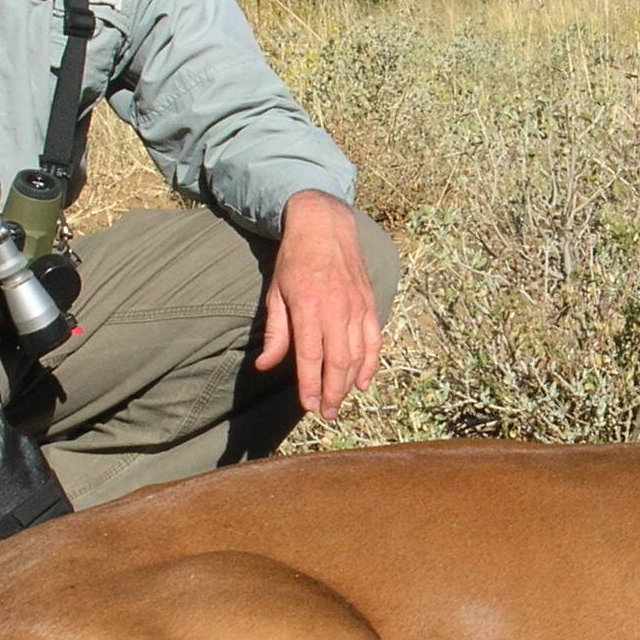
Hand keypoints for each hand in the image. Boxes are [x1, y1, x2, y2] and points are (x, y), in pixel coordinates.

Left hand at [255, 190, 382, 420]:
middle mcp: (336, 310)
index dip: (310, 386)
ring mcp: (356, 307)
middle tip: (326, 413)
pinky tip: (364, 382)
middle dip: (332, 393)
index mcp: (308, 307)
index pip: (311, 358)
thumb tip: (265, 366)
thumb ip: (275, 333)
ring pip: (358, 355)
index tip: (308, 406)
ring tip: (339, 402)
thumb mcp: (275, 294)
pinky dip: (371, 364)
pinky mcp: (369, 303)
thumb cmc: (294, 260)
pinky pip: (374, 340)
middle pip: (338, 363)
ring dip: (350, 383)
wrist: (325, 225)